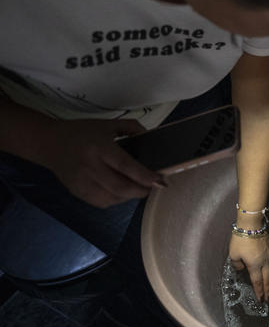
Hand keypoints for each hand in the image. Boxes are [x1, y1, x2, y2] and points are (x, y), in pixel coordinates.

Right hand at [40, 118, 163, 207]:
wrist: (50, 143)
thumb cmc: (82, 132)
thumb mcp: (108, 124)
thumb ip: (131, 127)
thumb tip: (150, 137)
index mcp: (100, 148)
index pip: (126, 166)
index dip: (145, 176)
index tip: (160, 181)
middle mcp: (90, 167)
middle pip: (121, 187)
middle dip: (141, 190)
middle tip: (153, 187)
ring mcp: (82, 182)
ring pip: (112, 198)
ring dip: (129, 196)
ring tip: (138, 187)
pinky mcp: (77, 192)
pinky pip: (102, 202)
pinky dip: (116, 200)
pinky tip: (121, 191)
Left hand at [229, 232, 268, 301]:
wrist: (251, 225)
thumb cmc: (240, 240)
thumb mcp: (233, 254)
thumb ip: (237, 265)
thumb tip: (241, 269)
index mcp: (254, 265)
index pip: (257, 282)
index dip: (259, 292)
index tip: (261, 300)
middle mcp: (263, 262)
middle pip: (267, 279)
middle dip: (267, 290)